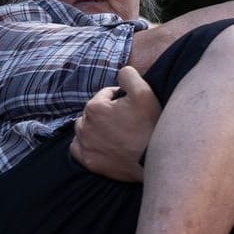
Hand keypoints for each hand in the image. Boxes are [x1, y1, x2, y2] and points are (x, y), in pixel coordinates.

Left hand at [70, 65, 160, 181]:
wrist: (156, 160)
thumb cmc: (150, 126)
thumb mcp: (144, 93)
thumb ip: (129, 75)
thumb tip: (122, 71)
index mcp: (95, 107)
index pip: (106, 94)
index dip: (121, 98)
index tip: (133, 107)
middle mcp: (84, 125)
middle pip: (93, 112)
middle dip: (107, 113)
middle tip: (127, 121)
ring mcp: (85, 146)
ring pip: (84, 129)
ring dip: (95, 128)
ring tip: (115, 133)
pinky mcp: (89, 162)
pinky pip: (78, 149)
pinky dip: (86, 145)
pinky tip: (100, 145)